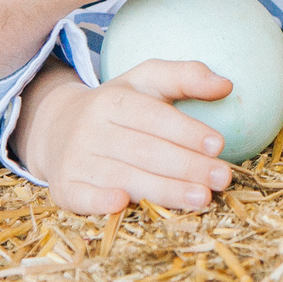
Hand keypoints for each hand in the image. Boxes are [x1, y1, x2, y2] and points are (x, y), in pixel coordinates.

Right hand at [9, 59, 232, 214]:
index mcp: (112, 101)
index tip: (218, 145)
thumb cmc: (117, 108)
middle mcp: (90, 129)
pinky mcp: (65, 188)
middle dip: (186, 166)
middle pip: (144, 151)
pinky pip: (83, 197)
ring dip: (164, 190)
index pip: (153, 116)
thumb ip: (185, 77)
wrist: (57, 129)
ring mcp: (76, 160)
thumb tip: (226, 85)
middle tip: (222, 178)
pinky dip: (100, 202)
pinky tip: (123, 204)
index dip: (186, 131)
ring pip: (123, 177)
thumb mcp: (146, 82)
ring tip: (202, 198)